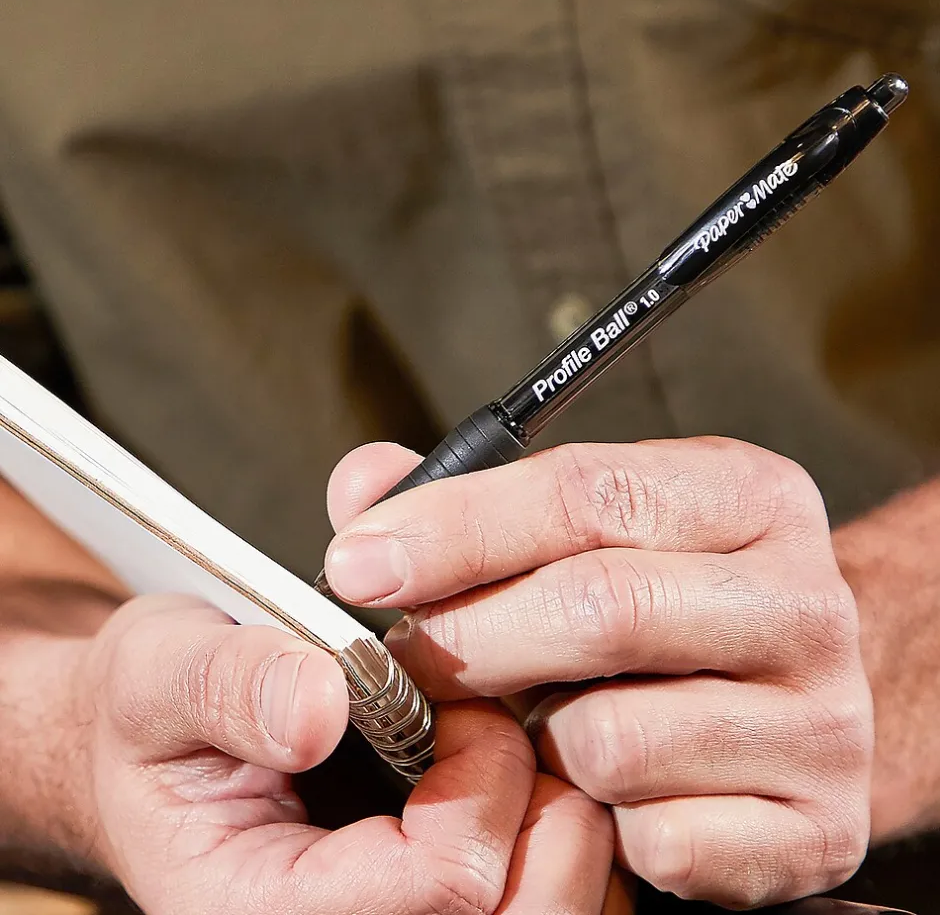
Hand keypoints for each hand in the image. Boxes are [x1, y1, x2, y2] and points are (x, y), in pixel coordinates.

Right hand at [57, 594, 627, 913]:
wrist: (158, 747)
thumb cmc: (158, 717)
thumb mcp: (158, 673)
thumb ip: (225, 684)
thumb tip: (314, 707)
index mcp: (268, 913)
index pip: (444, 884)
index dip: (480, 775)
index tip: (453, 701)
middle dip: (545, 806)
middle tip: (497, 729)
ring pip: (559, 913)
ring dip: (563, 821)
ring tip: (507, 752)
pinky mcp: (433, 913)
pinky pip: (553, 902)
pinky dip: (559, 838)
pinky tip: (515, 780)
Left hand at [325, 438, 873, 907]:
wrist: (789, 698)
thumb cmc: (657, 595)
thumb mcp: (584, 522)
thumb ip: (467, 500)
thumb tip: (364, 484)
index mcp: (747, 495)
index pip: (586, 492)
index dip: (457, 527)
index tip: (359, 562)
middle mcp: (804, 601)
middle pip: (600, 610)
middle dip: (467, 641)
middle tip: (403, 658)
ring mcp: (826, 722)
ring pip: (613, 740)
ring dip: (539, 741)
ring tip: (536, 720)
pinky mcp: (818, 829)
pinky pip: (659, 840)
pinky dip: (603, 823)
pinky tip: (605, 788)